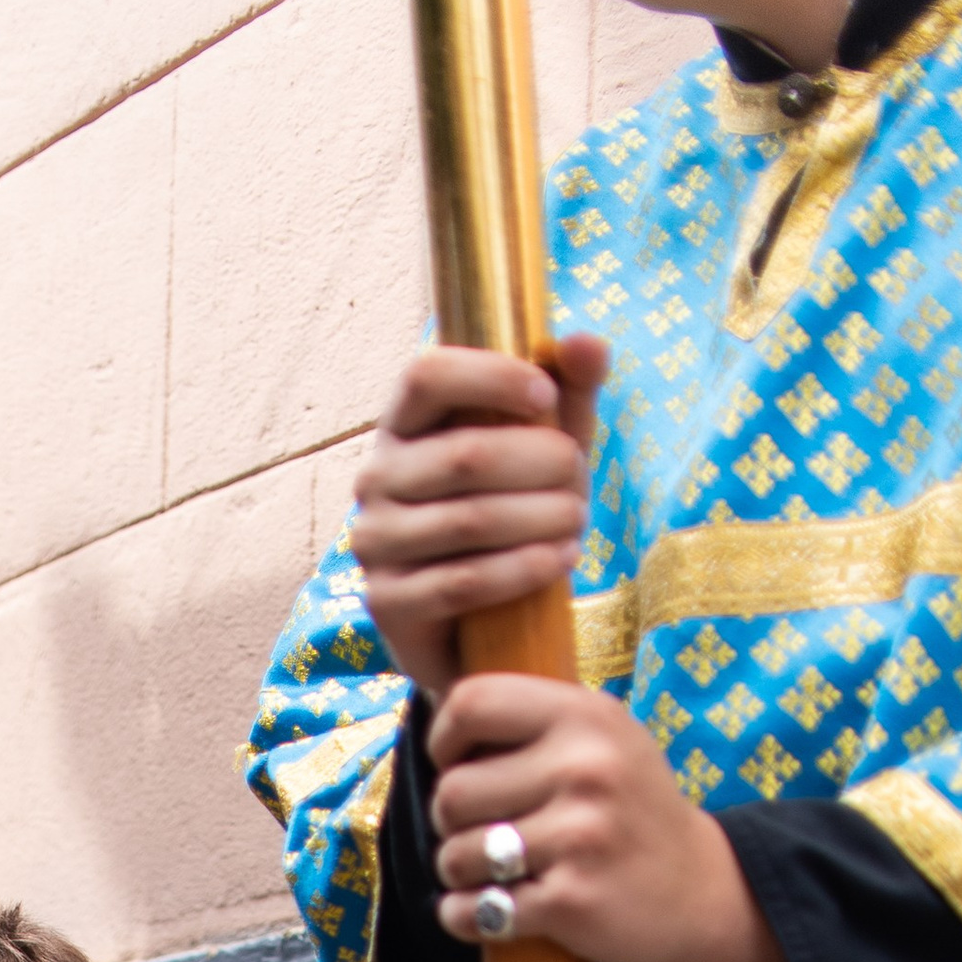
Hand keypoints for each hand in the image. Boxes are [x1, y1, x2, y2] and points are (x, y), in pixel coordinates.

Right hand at [352, 338, 606, 698]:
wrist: (479, 618)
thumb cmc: (513, 509)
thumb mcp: (546, 444)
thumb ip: (569, 391)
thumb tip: (586, 343)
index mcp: (403, 424)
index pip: (427, 375)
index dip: (491, 377)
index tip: (546, 398)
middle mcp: (375, 478)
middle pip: (464, 456)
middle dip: (540, 463)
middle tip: (579, 476)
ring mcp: (374, 542)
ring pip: (469, 521)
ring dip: (541, 518)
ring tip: (578, 521)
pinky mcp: (387, 602)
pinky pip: (462, 582)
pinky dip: (522, 568)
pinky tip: (561, 559)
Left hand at [429, 675, 782, 961]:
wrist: (705, 889)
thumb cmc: (631, 812)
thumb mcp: (604, 740)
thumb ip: (535, 724)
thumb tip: (437, 718)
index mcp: (585, 717)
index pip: (471, 703)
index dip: (443, 740)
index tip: (455, 765)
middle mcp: (585, 768)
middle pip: (452, 793)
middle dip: (451, 822)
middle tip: (484, 833)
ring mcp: (579, 836)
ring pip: (455, 857)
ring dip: (461, 874)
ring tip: (498, 872)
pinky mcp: (569, 900)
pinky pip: (474, 911)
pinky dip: (468, 917)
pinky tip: (494, 911)